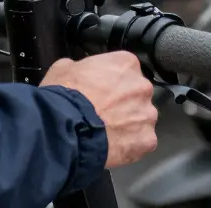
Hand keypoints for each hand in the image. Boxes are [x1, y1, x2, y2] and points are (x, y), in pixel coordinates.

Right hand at [41, 52, 157, 168]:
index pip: (125, 70)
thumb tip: (79, 72)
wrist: (65, 128)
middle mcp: (142, 87)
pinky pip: (141, 142)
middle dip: (123, 104)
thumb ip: (79, 67)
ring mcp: (147, 114)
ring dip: (129, 125)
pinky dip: (130, 146)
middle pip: (137, 95)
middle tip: (103, 114)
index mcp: (126, 64)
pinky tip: (112, 148)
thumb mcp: (63, 68)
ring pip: (141, 119)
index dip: (111, 82)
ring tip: (107, 134)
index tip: (102, 92)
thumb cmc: (64, 96)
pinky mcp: (147, 140)